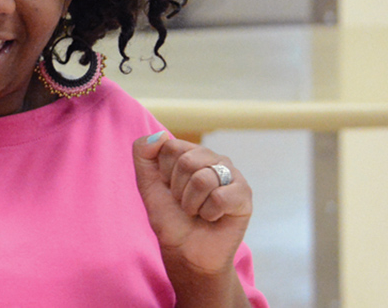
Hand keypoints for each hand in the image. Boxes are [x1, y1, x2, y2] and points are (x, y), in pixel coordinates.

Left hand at [132, 132, 251, 275]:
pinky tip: (212, 217)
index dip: (163, 173)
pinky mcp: (244, 195)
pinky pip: (220, 197)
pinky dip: (208, 214)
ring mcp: (232, 174)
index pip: (170, 146)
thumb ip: (143, 154)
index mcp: (191, 152)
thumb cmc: (169, 217)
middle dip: (177, 190)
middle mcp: (214, 159)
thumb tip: (160, 134)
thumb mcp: (147, 184)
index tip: (169, 188)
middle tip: (184, 203)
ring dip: (191, 204)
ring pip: (203, 179)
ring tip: (197, 211)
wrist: (185, 251)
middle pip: (187, 161)